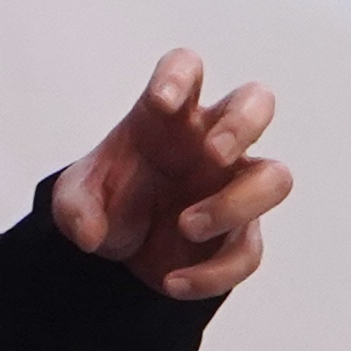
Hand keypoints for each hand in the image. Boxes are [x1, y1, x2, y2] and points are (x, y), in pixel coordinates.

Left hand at [49, 51, 287, 297]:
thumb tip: (90, 231)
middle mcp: (209, 142)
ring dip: (237, 203)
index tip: (162, 102)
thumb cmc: (108, 199)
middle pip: (256, 103)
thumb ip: (75, 209)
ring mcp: (232, 186)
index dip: (180, 76)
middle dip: (242, 125)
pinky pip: (248, 250)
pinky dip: (212, 273)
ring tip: (186, 225)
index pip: (186, 69)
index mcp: (168, 117)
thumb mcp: (75, 201)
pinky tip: (172, 281)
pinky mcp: (239, 233)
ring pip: (275, 177)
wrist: (120, 249)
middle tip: (214, 154)